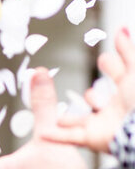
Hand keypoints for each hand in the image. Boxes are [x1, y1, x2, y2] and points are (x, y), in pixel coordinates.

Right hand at [45, 27, 134, 151]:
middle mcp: (116, 110)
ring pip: (83, 121)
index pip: (120, 78)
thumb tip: (121, 29)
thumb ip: (128, 50)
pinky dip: (55, 135)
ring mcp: (102, 125)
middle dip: (93, 96)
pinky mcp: (90, 139)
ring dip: (71, 119)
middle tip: (88, 93)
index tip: (103, 59)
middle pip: (100, 102)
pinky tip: (43, 133)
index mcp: (129, 93)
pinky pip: (69, 137)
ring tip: (57, 116)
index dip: (113, 68)